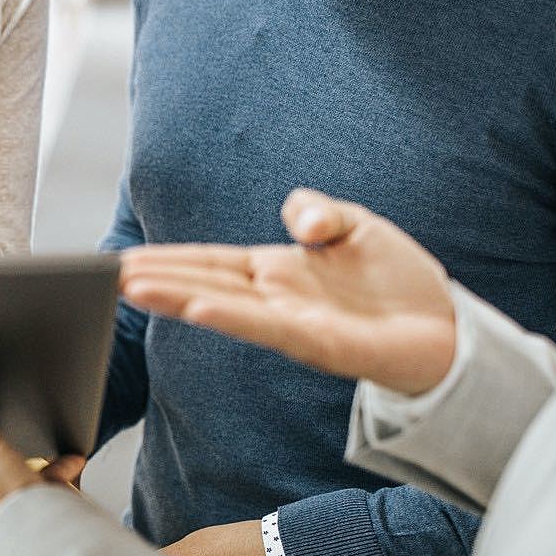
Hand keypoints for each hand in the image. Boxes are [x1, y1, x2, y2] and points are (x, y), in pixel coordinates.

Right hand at [119, 188, 457, 395]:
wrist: (450, 330)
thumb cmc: (399, 284)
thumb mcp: (355, 225)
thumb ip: (318, 211)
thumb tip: (298, 219)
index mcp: (276, 271)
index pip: (209, 261)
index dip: (168, 258)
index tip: (122, 257)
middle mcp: (275, 299)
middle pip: (204, 282)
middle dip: (156, 277)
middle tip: (105, 274)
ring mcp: (294, 323)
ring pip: (224, 306)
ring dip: (176, 296)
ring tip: (131, 287)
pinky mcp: (321, 344)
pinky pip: (267, 327)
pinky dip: (230, 316)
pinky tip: (197, 307)